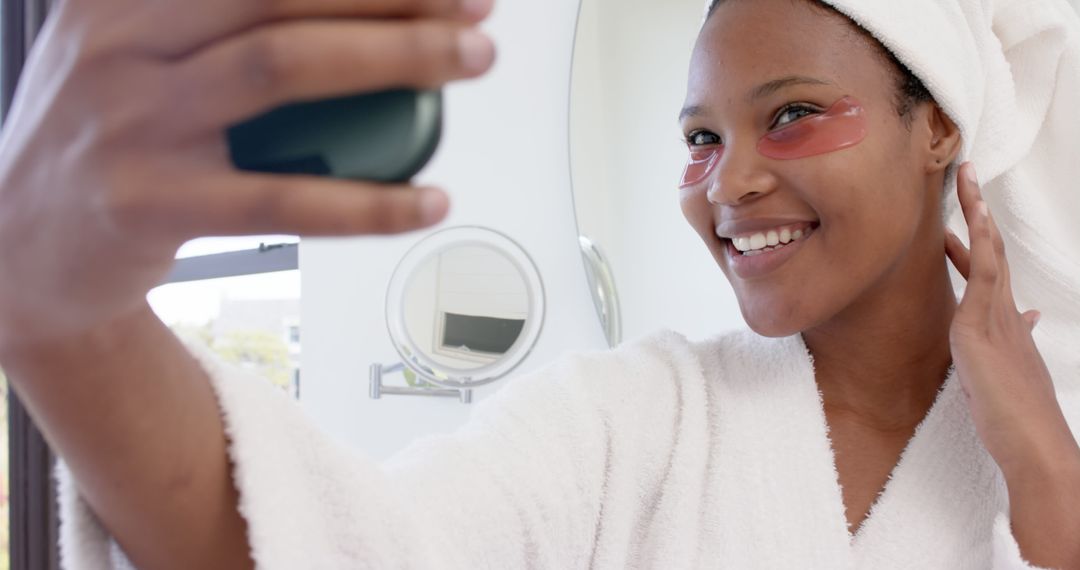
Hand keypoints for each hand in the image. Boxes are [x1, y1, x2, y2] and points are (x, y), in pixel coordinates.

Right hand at [0, 0, 496, 347]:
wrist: (18, 250)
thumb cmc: (105, 142)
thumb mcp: (129, 51)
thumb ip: (210, 22)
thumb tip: (342, 16)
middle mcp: (120, 41)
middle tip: (474, 8)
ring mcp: (130, 122)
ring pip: (282, 70)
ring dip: (396, 59)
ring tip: (471, 63)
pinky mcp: (149, 204)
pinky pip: (282, 202)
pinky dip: (367, 202)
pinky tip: (427, 201)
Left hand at [945, 162, 1079, 565]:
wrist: (1034, 446)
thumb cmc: (1017, 419)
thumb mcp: (1005, 375)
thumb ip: (1011, 345)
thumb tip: (1028, 318)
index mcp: (1007, 325)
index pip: (990, 275)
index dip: (977, 244)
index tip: (969, 219)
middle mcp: (1006, 315)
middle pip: (993, 252)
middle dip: (979, 215)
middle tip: (966, 177)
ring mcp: (997, 319)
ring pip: (990, 255)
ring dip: (978, 216)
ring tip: (966, 180)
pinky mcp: (981, 331)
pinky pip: (983, 280)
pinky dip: (978, 251)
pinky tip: (970, 226)